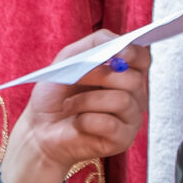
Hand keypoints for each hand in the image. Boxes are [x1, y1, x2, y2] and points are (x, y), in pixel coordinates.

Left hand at [0, 34, 149, 182]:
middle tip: (76, 77)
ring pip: (122, 101)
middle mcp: (134, 96)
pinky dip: (86, 120)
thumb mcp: (70, 58)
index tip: (117, 53)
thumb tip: (118, 43)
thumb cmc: (56, 95)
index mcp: (124, 73)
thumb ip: (96, 43)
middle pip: (133, 79)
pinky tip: (78, 123)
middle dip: (100, 75)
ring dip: (87, 100)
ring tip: (70, 105)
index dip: (133, 53)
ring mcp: (130, 119)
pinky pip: (110, 124)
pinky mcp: (122, 140)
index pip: (143, 58)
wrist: (40, 130)